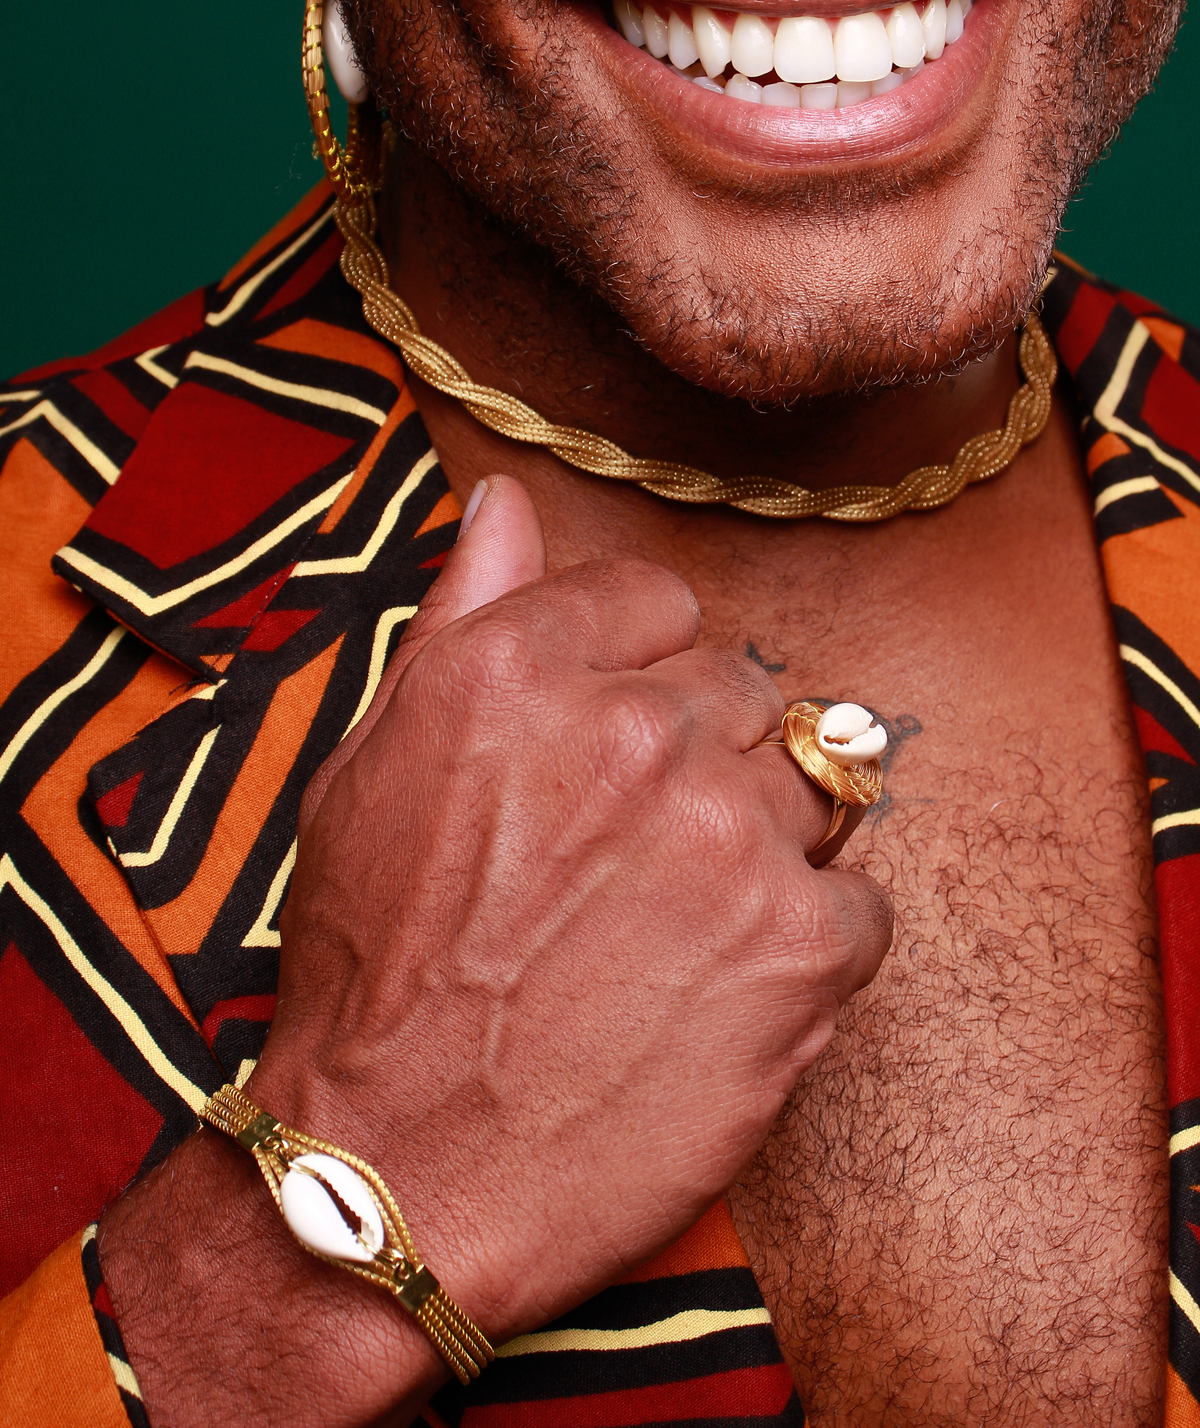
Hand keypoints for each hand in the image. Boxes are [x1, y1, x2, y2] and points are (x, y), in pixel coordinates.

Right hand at [101, 475, 891, 1425]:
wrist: (397, 1178)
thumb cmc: (374, 977)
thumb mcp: (375, 766)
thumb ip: (464, 616)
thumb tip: (504, 504)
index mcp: (520, 666)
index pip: (658, 600)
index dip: (636, 675)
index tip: (609, 747)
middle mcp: (634, 730)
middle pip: (739, 692)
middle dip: (696, 763)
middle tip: (624, 866)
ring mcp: (728, 835)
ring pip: (805, 790)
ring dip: (753, 853)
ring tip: (664, 938)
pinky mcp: (801, 947)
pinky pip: (859, 899)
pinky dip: (809, 945)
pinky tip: (721, 991)